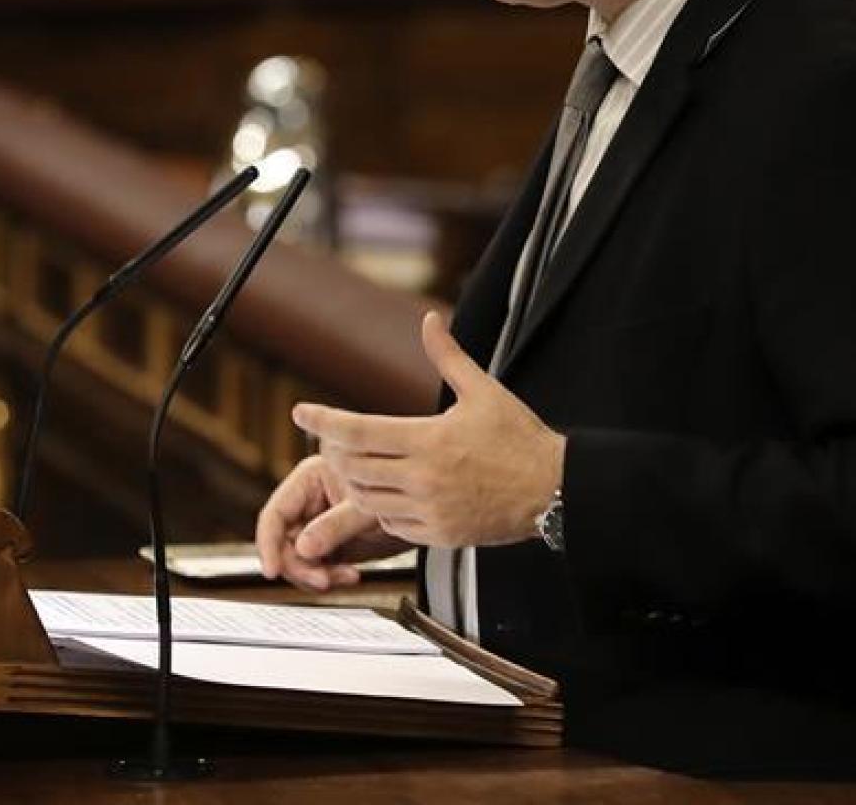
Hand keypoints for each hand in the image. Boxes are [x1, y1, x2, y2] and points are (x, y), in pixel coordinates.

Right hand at [255, 454, 407, 591]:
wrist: (426, 509)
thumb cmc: (402, 493)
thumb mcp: (367, 509)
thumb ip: (334, 526)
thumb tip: (303, 548)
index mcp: (311, 478)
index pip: (276, 513)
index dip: (269, 544)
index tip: (272, 570)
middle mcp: (310, 501)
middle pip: (283, 542)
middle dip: (300, 566)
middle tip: (322, 580)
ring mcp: (319, 524)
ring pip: (297, 559)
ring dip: (316, 575)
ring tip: (345, 576)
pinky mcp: (331, 544)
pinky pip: (316, 567)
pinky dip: (329, 577)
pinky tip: (350, 575)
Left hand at [292, 312, 565, 548]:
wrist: (554, 490)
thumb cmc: (520, 438)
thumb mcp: (484, 391)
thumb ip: (448, 356)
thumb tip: (430, 321)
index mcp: (430, 440)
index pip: (359, 431)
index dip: (324, 420)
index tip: (300, 411)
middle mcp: (423, 478)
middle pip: (353, 467)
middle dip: (334, 452)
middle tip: (329, 438)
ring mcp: (429, 511)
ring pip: (366, 500)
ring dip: (352, 482)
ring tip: (353, 465)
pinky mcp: (437, 536)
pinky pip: (390, 525)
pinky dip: (379, 508)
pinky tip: (385, 492)